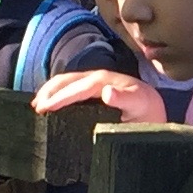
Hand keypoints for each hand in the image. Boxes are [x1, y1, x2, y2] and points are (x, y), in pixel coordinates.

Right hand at [34, 67, 167, 123]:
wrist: (156, 112)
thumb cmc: (148, 112)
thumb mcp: (141, 105)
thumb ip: (125, 99)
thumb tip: (107, 92)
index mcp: (107, 80)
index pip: (79, 87)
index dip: (62, 97)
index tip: (46, 108)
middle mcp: (98, 79)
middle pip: (68, 80)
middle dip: (50, 91)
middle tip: (36, 108)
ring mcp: (94, 85)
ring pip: (67, 83)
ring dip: (50, 91)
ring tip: (36, 106)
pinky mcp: (93, 92)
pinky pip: (71, 90)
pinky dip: (57, 95)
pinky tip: (48, 106)